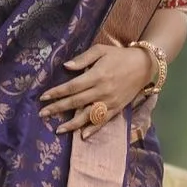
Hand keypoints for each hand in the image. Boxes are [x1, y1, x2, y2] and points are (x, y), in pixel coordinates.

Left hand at [38, 43, 152, 138]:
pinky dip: (93, 129)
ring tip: (58, 130)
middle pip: (76, 102)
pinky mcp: (117, 108)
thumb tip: (66, 67)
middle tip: (42, 114)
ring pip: (88, 116)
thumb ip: (83, 59)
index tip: (43, 97)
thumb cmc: (119, 56)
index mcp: (97, 76)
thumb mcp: (101, 50)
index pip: (72, 87)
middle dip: (58, 108)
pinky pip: (103, 121)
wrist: (144, 66)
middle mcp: (102, 91)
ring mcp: (110, 102)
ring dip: (72, 124)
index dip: (57, 93)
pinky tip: (82, 136)